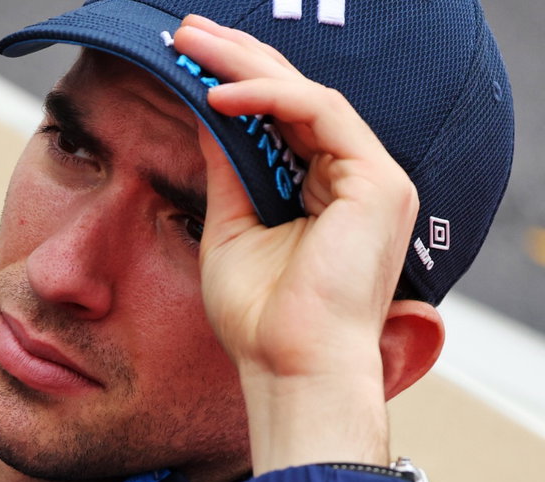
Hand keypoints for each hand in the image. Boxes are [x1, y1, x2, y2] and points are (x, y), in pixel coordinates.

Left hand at [173, 16, 419, 471]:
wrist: (289, 368)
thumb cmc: (260, 318)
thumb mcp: (229, 227)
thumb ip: (225, 171)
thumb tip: (204, 115)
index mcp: (325, 189)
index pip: (281, 116)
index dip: (235, 79)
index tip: (183, 58)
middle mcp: (355, 177)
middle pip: (295, 95)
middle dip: (238, 55)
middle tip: (186, 31)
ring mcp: (372, 177)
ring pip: (307, 94)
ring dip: (246, 64)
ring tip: (192, 47)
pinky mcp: (377, 182)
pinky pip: (319, 113)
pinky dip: (267, 98)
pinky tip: (218, 94)